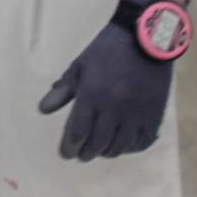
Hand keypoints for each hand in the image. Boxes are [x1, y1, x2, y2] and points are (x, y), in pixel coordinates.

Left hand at [37, 8, 173, 160]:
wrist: (144, 41)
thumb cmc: (106, 51)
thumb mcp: (80, 66)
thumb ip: (62, 90)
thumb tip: (43, 109)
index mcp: (92, 95)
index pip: (78, 131)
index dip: (70, 146)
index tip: (66, 154)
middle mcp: (113, 110)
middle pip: (97, 142)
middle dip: (86, 152)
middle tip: (81, 155)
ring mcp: (136, 115)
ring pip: (119, 146)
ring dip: (106, 152)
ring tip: (99, 150)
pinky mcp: (154, 116)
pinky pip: (141, 142)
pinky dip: (130, 148)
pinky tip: (122, 145)